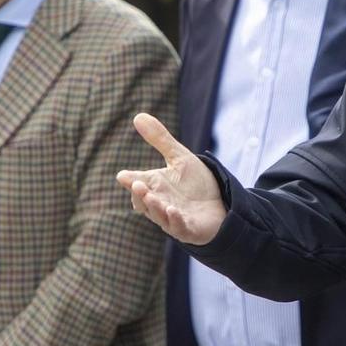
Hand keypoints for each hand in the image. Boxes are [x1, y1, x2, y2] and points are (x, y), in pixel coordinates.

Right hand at [118, 114, 226, 244]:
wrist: (222, 202)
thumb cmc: (196, 183)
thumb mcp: (179, 157)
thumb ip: (160, 139)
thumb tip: (137, 116)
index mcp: (155, 187)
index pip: (137, 184)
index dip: (130, 181)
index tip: (124, 176)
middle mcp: (160, 204)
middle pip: (144, 202)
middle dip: (140, 195)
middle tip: (138, 184)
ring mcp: (174, 218)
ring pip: (159, 216)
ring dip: (155, 207)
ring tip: (151, 196)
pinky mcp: (190, 229)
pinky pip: (179, 228)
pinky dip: (175, 221)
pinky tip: (173, 211)